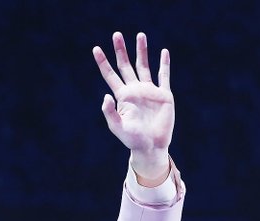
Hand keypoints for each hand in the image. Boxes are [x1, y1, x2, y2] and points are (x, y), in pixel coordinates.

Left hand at [93, 32, 173, 184]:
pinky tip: (163, 52)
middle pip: (126, 66)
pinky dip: (164, 64)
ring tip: (140, 35)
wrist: (151, 147)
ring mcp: (149, 91)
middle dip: (121, 51)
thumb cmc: (133, 140)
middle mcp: (135, 90)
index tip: (96, 49)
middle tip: (116, 34)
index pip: (110, 75)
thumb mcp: (118, 127)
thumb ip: (109, 112)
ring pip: (144, 66)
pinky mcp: (164, 95)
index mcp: (123, 96)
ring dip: (142, 51)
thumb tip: (105, 95)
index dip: (103, 62)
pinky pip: (163, 76)